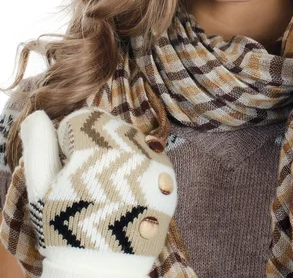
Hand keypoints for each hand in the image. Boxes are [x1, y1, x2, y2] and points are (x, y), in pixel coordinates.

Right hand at [20, 106, 177, 277]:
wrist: (102, 270)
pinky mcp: (168, 180)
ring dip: (121, 150)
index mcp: (91, 146)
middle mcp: (126, 147)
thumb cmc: (65, 228)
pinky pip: (155, 156)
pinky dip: (142, 165)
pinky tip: (130, 189)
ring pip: (134, 137)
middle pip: (111, 126)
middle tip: (89, 174)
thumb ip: (39, 147)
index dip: (70, 138)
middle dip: (96, 142)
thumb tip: (39, 115)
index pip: (83, 119)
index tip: (68, 160)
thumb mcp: (41, 189)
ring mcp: (151, 163)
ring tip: (110, 184)